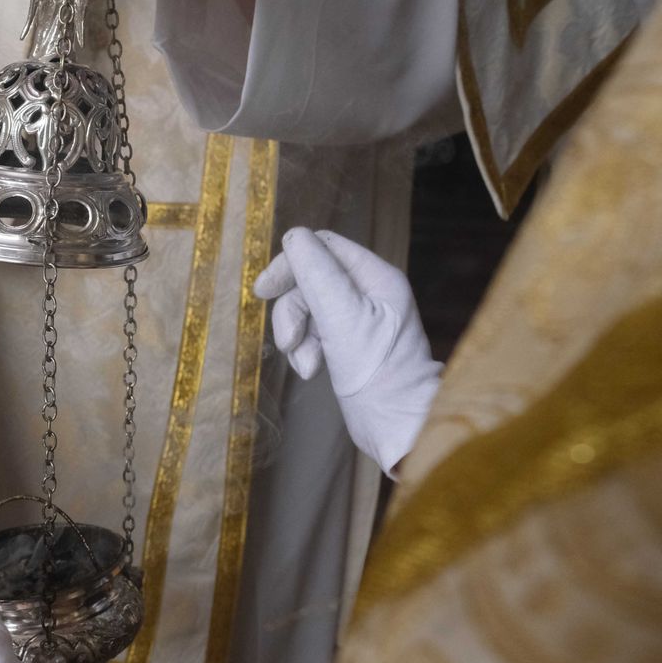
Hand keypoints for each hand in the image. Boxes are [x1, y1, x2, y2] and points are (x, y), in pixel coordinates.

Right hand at [254, 228, 441, 475]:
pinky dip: (304, 350)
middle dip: (292, 310)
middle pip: (311, 279)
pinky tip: (310, 370)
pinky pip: (313, 332)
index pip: (323, 247)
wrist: (398, 425)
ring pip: (307, 308)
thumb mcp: (342, 318)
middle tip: (287, 340)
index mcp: (377, 277)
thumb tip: (294, 237)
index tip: (263, 291)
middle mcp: (369, 292)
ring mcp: (358, 318)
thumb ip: (318, 274)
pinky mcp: (347, 343)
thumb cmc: (379, 374)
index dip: (290, 264)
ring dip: (297, 335)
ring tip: (305, 364)